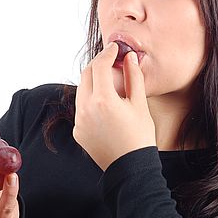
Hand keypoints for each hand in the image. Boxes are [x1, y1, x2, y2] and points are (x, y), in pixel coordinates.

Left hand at [73, 41, 155, 170]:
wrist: (130, 169)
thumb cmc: (140, 137)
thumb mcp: (140, 104)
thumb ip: (134, 77)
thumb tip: (129, 57)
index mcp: (103, 100)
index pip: (100, 66)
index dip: (108, 53)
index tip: (116, 47)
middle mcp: (86, 109)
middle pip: (86, 75)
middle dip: (98, 64)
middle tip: (111, 58)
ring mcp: (79, 121)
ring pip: (82, 90)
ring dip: (93, 80)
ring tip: (109, 78)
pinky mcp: (78, 131)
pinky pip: (81, 107)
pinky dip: (91, 98)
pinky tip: (105, 101)